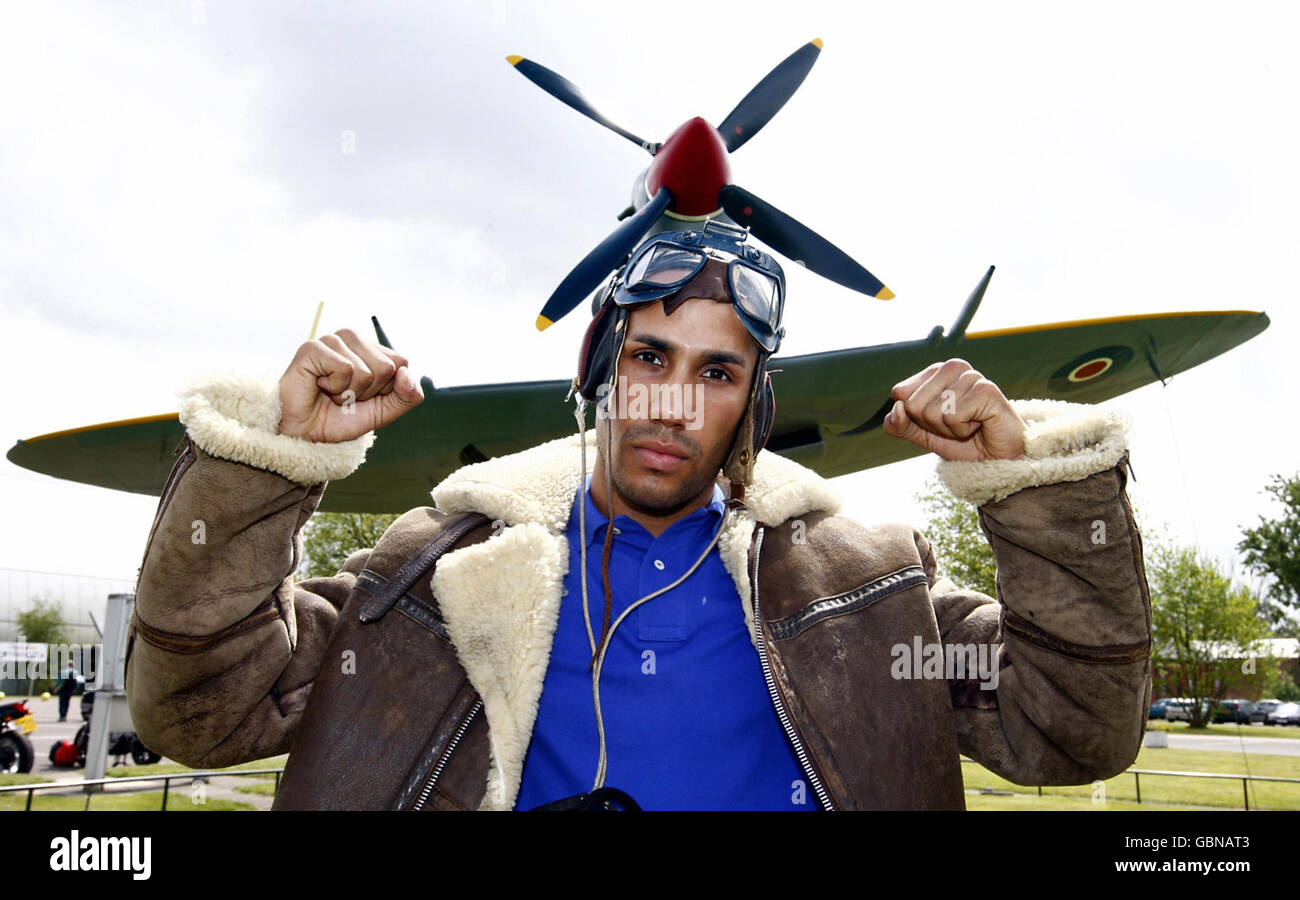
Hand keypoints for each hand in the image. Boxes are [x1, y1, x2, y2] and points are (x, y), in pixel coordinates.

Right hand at [277, 328, 423, 441]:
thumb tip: (407, 373)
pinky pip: (345, 369)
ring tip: (331, 392)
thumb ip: (406, 396)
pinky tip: (319, 385)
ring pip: (366, 371)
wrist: (306, 434)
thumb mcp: (383, 412)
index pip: (402, 363)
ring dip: (349, 393)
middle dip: (368, 392)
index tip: (365, 395)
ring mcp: (332, 340)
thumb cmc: (341, 418)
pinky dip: (335, 388)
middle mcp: (353, 338)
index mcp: (371, 348)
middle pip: (387, 368)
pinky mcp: (313, 347)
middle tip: (345, 395)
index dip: (387, 389)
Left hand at [882, 359, 1025, 461]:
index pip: (900, 393)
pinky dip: (962, 431)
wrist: (996, 458)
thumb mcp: (922, 434)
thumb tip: (897, 408)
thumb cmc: (962, 441)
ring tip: (970, 425)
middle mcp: (953, 366)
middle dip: (932, 425)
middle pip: (913, 404)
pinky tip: (979, 424)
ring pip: (933, 412)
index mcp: (935, 371)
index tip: (939, 420)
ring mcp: (971, 376)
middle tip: (957, 424)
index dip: (915, 417)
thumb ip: (899, 424)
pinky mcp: (986, 390)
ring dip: (949, 429)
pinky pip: (952, 417)